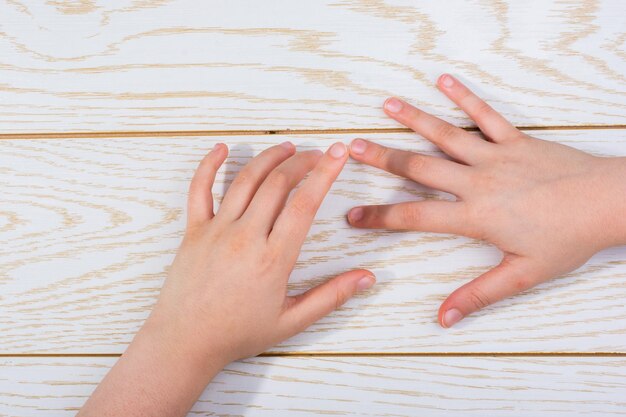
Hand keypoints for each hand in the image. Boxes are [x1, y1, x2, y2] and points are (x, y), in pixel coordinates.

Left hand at [155, 140, 374, 361]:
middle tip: (319, 153)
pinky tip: (221, 148)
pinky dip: (209, 165)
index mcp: (273, 258)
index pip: (305, 204)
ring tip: (287, 147)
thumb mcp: (292, 321)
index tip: (338, 154)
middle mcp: (245, 237)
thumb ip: (331, 296)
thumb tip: (367, 278)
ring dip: (269, 157)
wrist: (185, 342)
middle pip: (278, 183)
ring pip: (245, 180)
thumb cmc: (238, 333)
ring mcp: (217, 230)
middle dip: (303, 161)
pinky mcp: (194, 230)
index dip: (324, 174)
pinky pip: (199, 189)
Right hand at [347, 73, 625, 327]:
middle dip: (382, 158)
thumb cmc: (567, 239)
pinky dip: (464, 96)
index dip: (379, 217)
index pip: (414, 215)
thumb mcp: (521, 275)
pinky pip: (485, 114)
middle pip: (419, 167)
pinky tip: (444, 80)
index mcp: (475, 215)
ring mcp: (495, 156)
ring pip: (446, 134)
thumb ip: (478, 294)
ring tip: (387, 105)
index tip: (352, 215)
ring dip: (413, 119)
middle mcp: (477, 181)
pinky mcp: (515, 139)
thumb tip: (444, 318)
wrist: (608, 203)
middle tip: (352, 148)